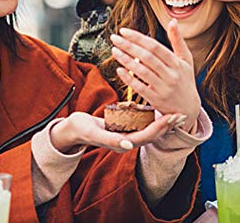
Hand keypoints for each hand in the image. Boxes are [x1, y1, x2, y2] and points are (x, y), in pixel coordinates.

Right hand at [50, 111, 180, 153]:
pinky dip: (150, 117)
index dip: (161, 127)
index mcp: (123, 143)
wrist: (72, 129)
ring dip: (162, 122)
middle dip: (167, 125)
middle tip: (181, 114)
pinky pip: (140, 124)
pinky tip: (155, 109)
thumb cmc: (81, 130)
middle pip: (152, 134)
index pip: (148, 136)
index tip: (172, 117)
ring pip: (148, 130)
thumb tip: (127, 145)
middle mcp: (127, 141)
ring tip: (173, 112)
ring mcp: (125, 135)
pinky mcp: (122, 128)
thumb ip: (110, 140)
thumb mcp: (94, 133)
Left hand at [110, 19, 200, 132]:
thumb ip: (178, 41)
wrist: (189, 109)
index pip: (155, 47)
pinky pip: (140, 88)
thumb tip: (173, 21)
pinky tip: (118, 69)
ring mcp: (164, 88)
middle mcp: (171, 75)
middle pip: (147, 57)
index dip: (138, 38)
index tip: (123, 31)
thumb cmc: (185, 80)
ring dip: (126, 60)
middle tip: (114, 38)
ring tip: (114, 50)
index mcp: (177, 63)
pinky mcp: (156, 100)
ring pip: (142, 72)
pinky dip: (128, 78)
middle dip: (128, 46)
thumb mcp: (186, 60)